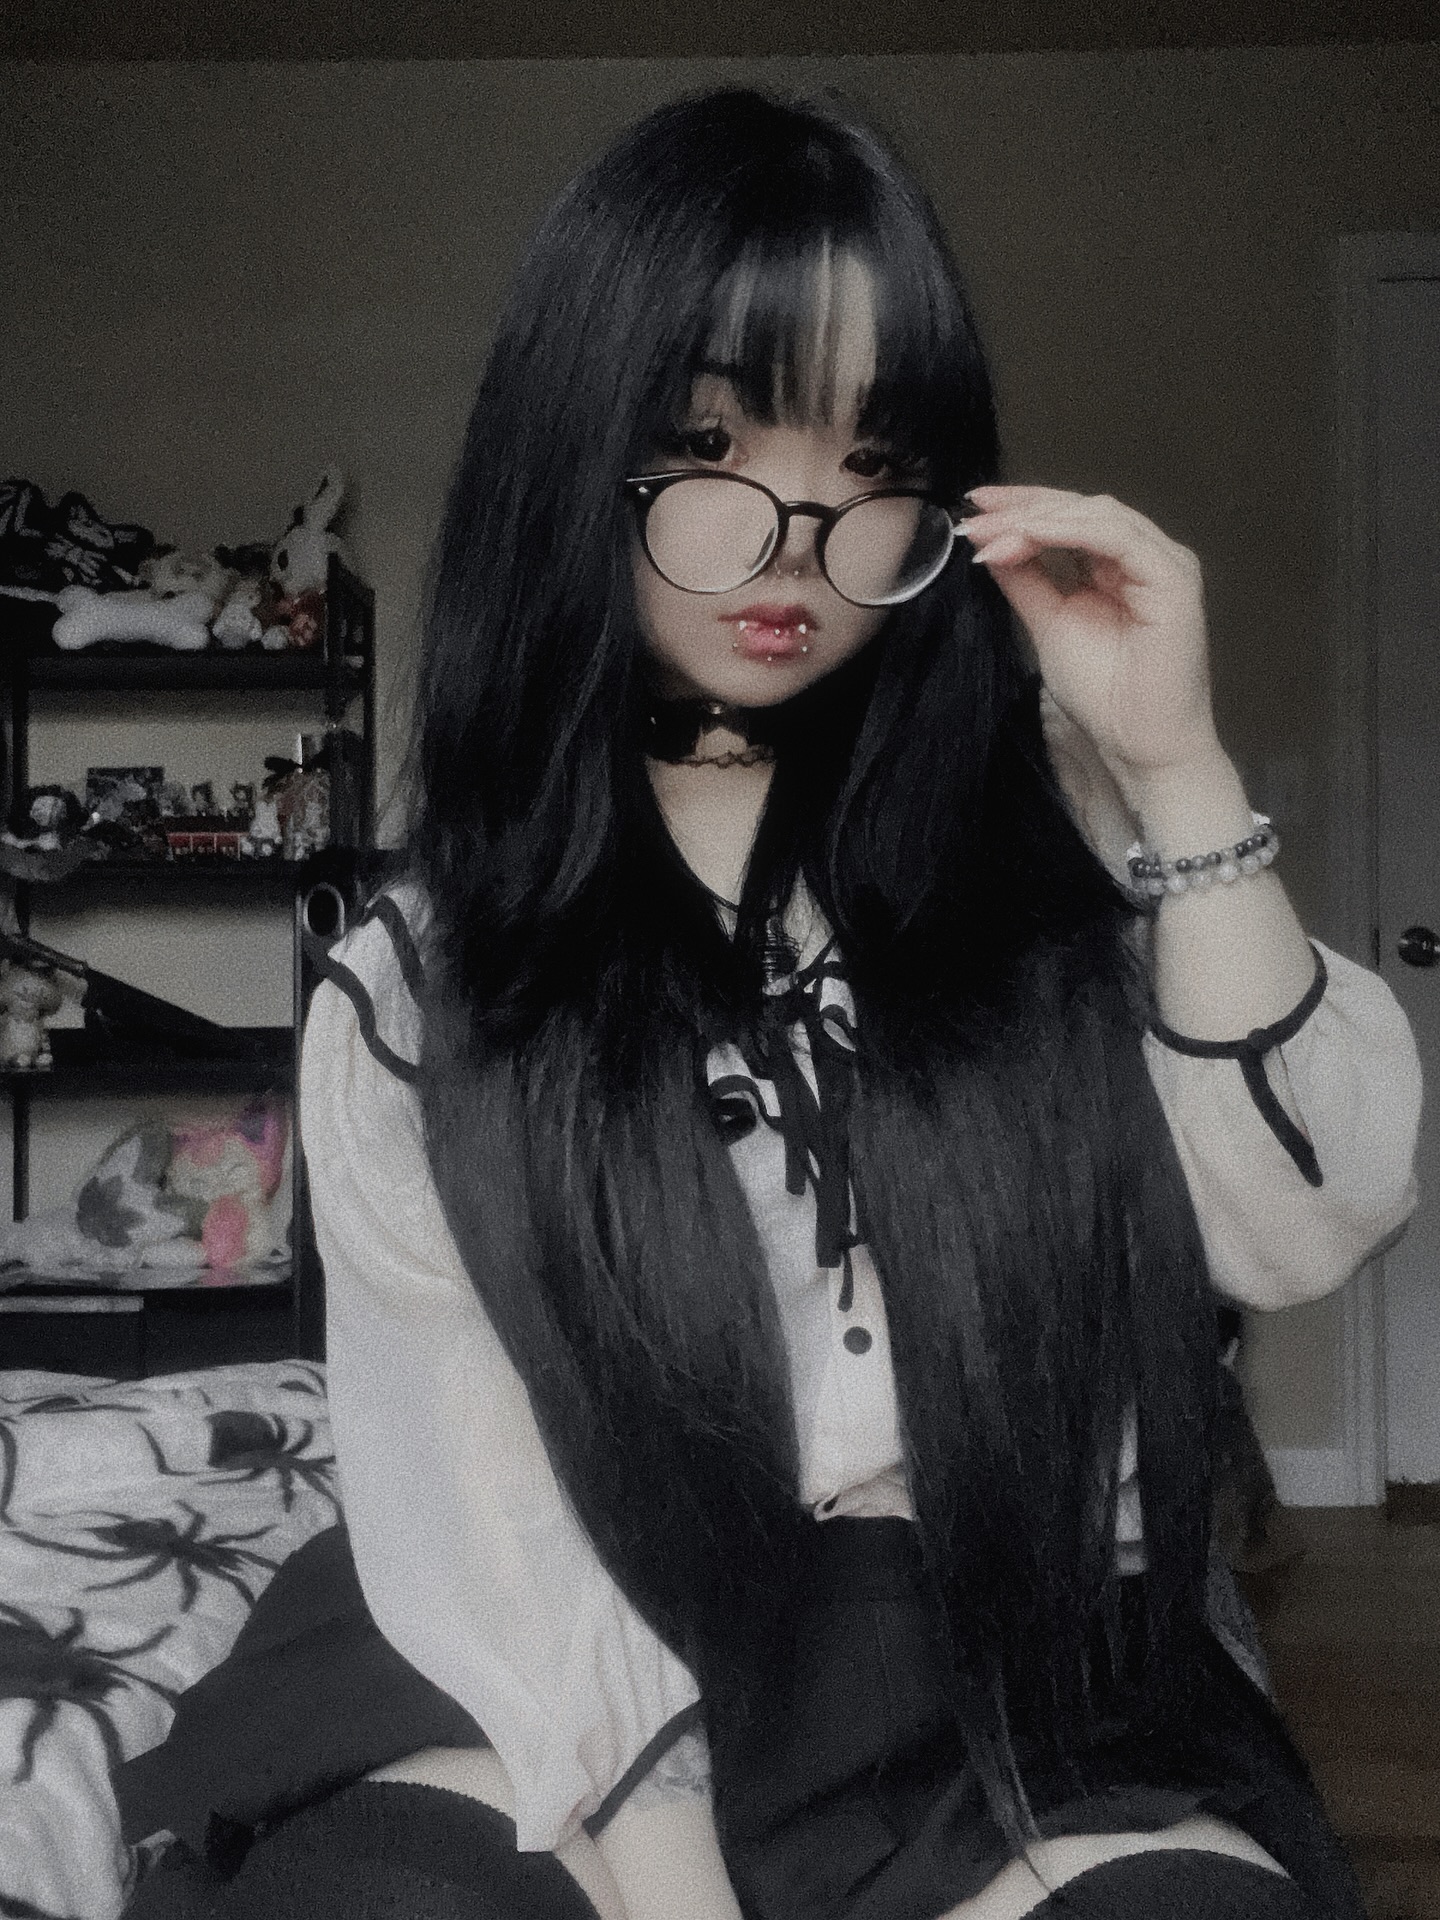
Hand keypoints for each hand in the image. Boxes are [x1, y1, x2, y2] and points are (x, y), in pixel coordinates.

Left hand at [963, 484, 1224, 790]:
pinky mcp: (1174, 580)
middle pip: (1081, 508)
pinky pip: (1119, 538)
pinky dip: (1071, 532)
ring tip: (994, 536)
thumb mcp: (1049, 624)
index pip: (1069, 518)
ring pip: (1099, 515)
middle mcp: (1144, 556)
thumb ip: (1026, 581)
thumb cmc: (1104, 695)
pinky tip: (1031, 535)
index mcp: (1118, 565)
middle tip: (977, 516)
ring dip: (1039, 520)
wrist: (1137, 743)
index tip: (975, 510)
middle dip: (1023, 508)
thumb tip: (991, 545)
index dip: (1021, 508)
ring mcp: (1164, 564)